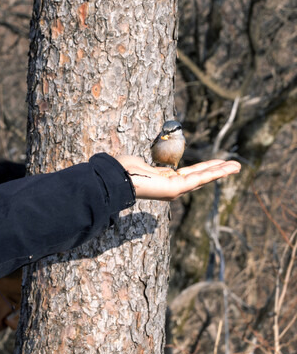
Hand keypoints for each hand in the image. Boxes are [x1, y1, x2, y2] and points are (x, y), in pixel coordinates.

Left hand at [116, 155, 240, 200]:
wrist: (116, 177)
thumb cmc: (124, 170)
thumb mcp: (142, 165)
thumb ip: (150, 167)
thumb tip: (141, 164)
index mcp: (166, 180)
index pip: (190, 174)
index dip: (205, 168)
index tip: (217, 164)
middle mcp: (173, 187)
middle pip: (200, 176)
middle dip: (218, 170)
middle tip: (235, 165)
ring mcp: (176, 189)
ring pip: (203, 177)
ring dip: (221, 171)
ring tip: (237, 166)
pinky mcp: (177, 188)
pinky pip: (199, 178)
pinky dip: (215, 173)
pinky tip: (227, 169)